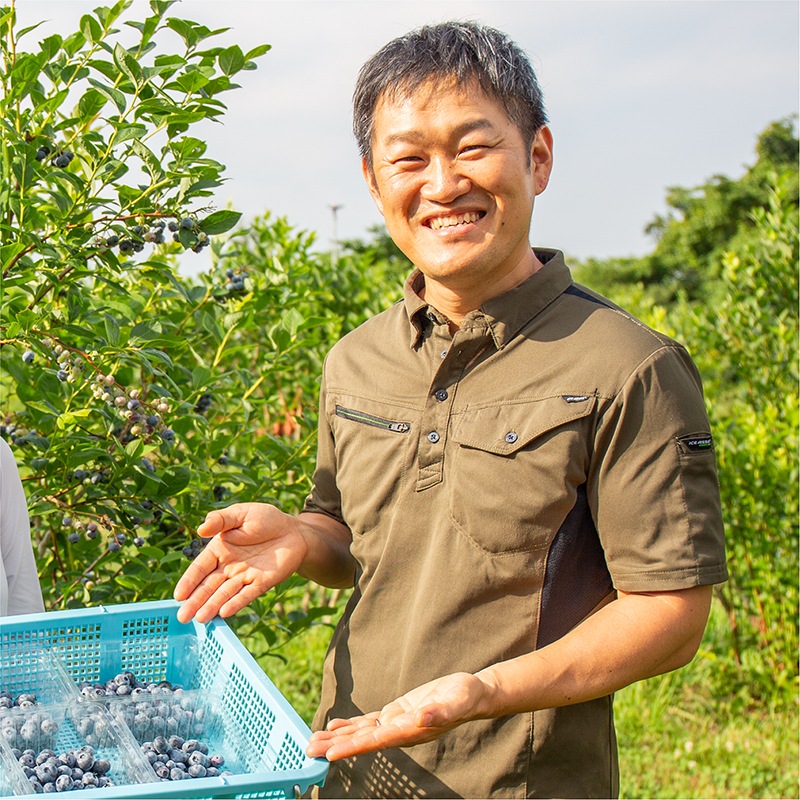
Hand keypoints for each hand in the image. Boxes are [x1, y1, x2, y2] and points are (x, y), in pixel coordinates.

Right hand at [174, 503, 307, 623]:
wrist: (294, 531)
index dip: (189, 581)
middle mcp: (229, 566)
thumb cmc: (266, 519)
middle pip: (209, 586)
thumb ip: (221, 520)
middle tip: (182, 617)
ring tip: (200, 619)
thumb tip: (201, 529)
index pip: (200, 568)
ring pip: (225, 593)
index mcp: (220, 549)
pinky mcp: (261, 582)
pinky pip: (247, 594)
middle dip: (195, 601)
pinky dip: (236, 603)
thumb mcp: (241, 513)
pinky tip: (224, 613)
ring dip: (212, 605)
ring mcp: (245, 576)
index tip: (178, 596)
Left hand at [305, 672, 492, 760]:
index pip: (376, 741)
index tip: (331, 754)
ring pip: (361, 732)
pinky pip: (368, 722)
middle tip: (307, 750)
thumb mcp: (455, 701)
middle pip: (361, 740)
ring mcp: (395, 723)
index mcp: (410, 730)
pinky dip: (351, 724)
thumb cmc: (464, 697)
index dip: (353, 747)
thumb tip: (421, 718)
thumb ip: (439, 711)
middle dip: (335, 745)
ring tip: (312, 741)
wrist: (471, 695)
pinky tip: (335, 725)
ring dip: (337, 737)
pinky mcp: (395, 713)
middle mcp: (399, 731)